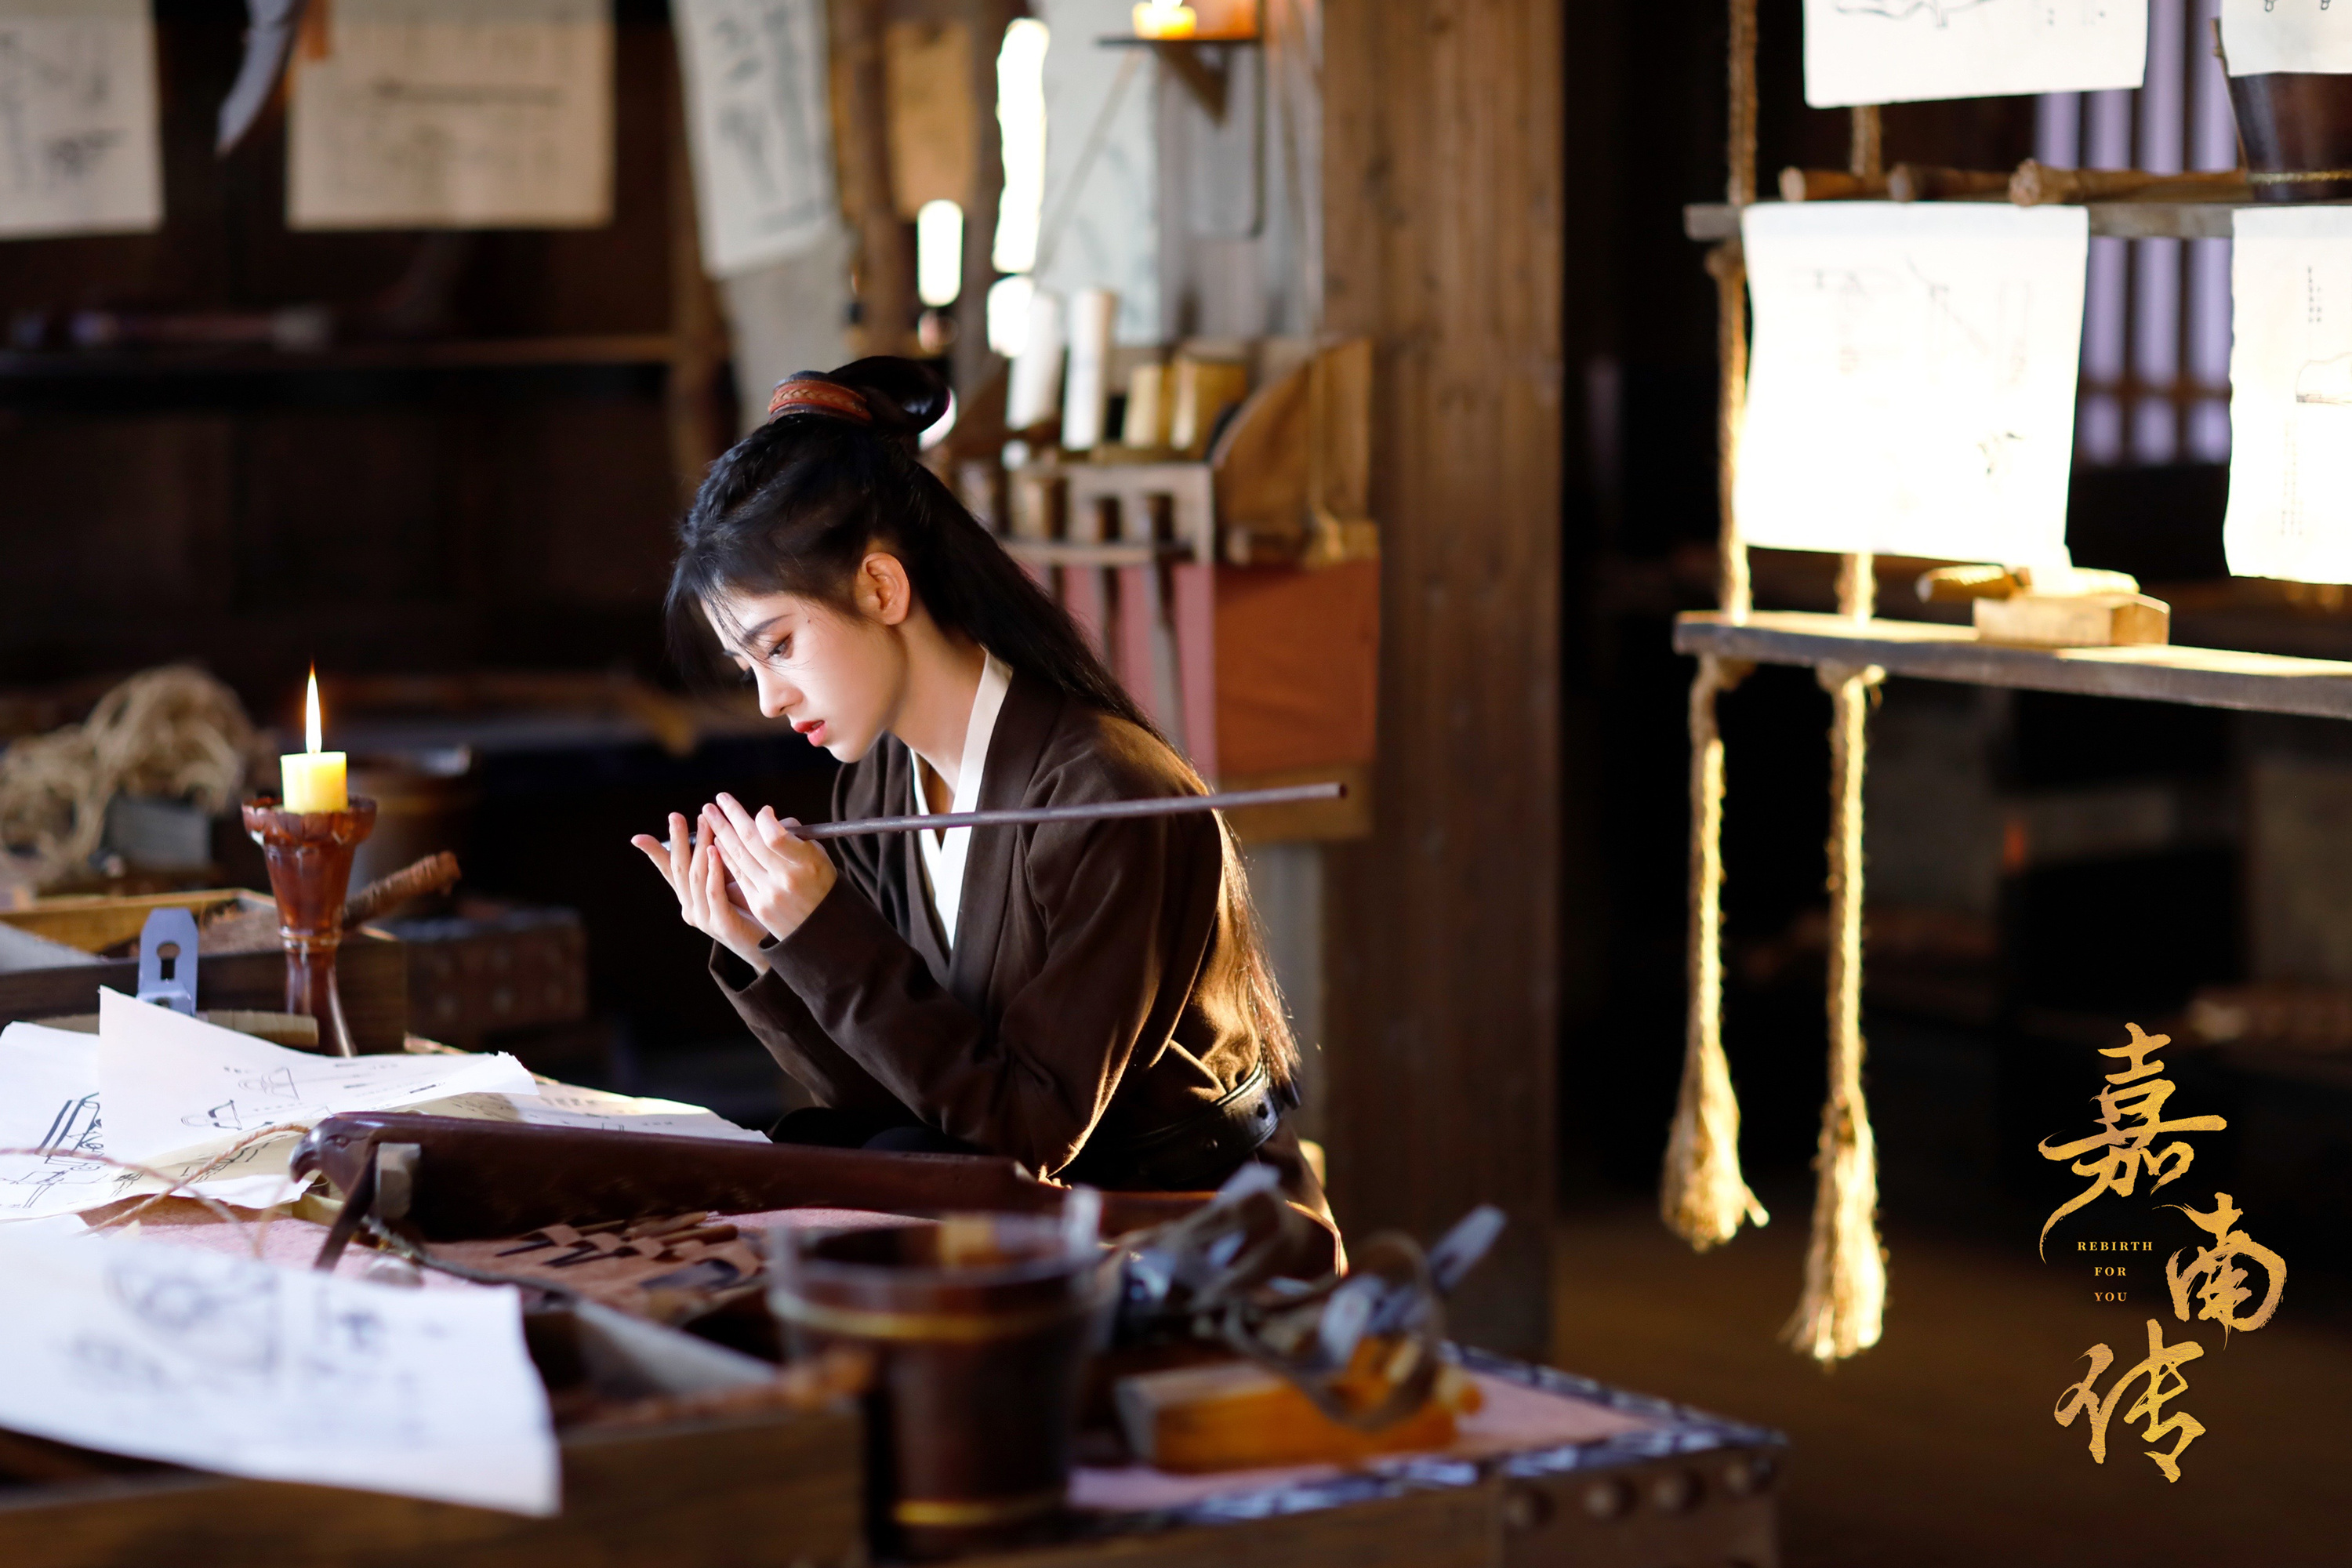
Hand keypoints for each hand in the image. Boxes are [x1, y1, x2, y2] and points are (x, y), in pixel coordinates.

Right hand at [630, 811, 771, 972]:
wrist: (770, 948)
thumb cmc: (753, 912)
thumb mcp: (732, 882)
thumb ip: (721, 862)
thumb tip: (719, 829)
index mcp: (691, 899)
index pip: (669, 872)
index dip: (655, 854)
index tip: (639, 837)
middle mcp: (692, 909)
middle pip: (680, 870)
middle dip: (678, 841)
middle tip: (676, 817)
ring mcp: (705, 919)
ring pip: (695, 878)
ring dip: (699, 848)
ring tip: (704, 824)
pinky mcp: (722, 925)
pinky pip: (713, 894)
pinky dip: (712, 872)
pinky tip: (714, 852)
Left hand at [702, 792, 836, 945]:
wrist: (823, 931)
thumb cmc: (822, 886)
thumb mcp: (818, 857)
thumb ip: (793, 837)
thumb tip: (765, 819)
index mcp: (807, 863)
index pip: (774, 834)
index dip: (764, 819)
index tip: (763, 810)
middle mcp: (786, 878)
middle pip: (751, 841)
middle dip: (731, 817)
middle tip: (717, 800)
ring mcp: (770, 894)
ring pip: (739, 857)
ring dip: (721, 833)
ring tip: (709, 815)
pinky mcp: (759, 906)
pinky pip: (737, 875)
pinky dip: (725, 856)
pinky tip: (717, 842)